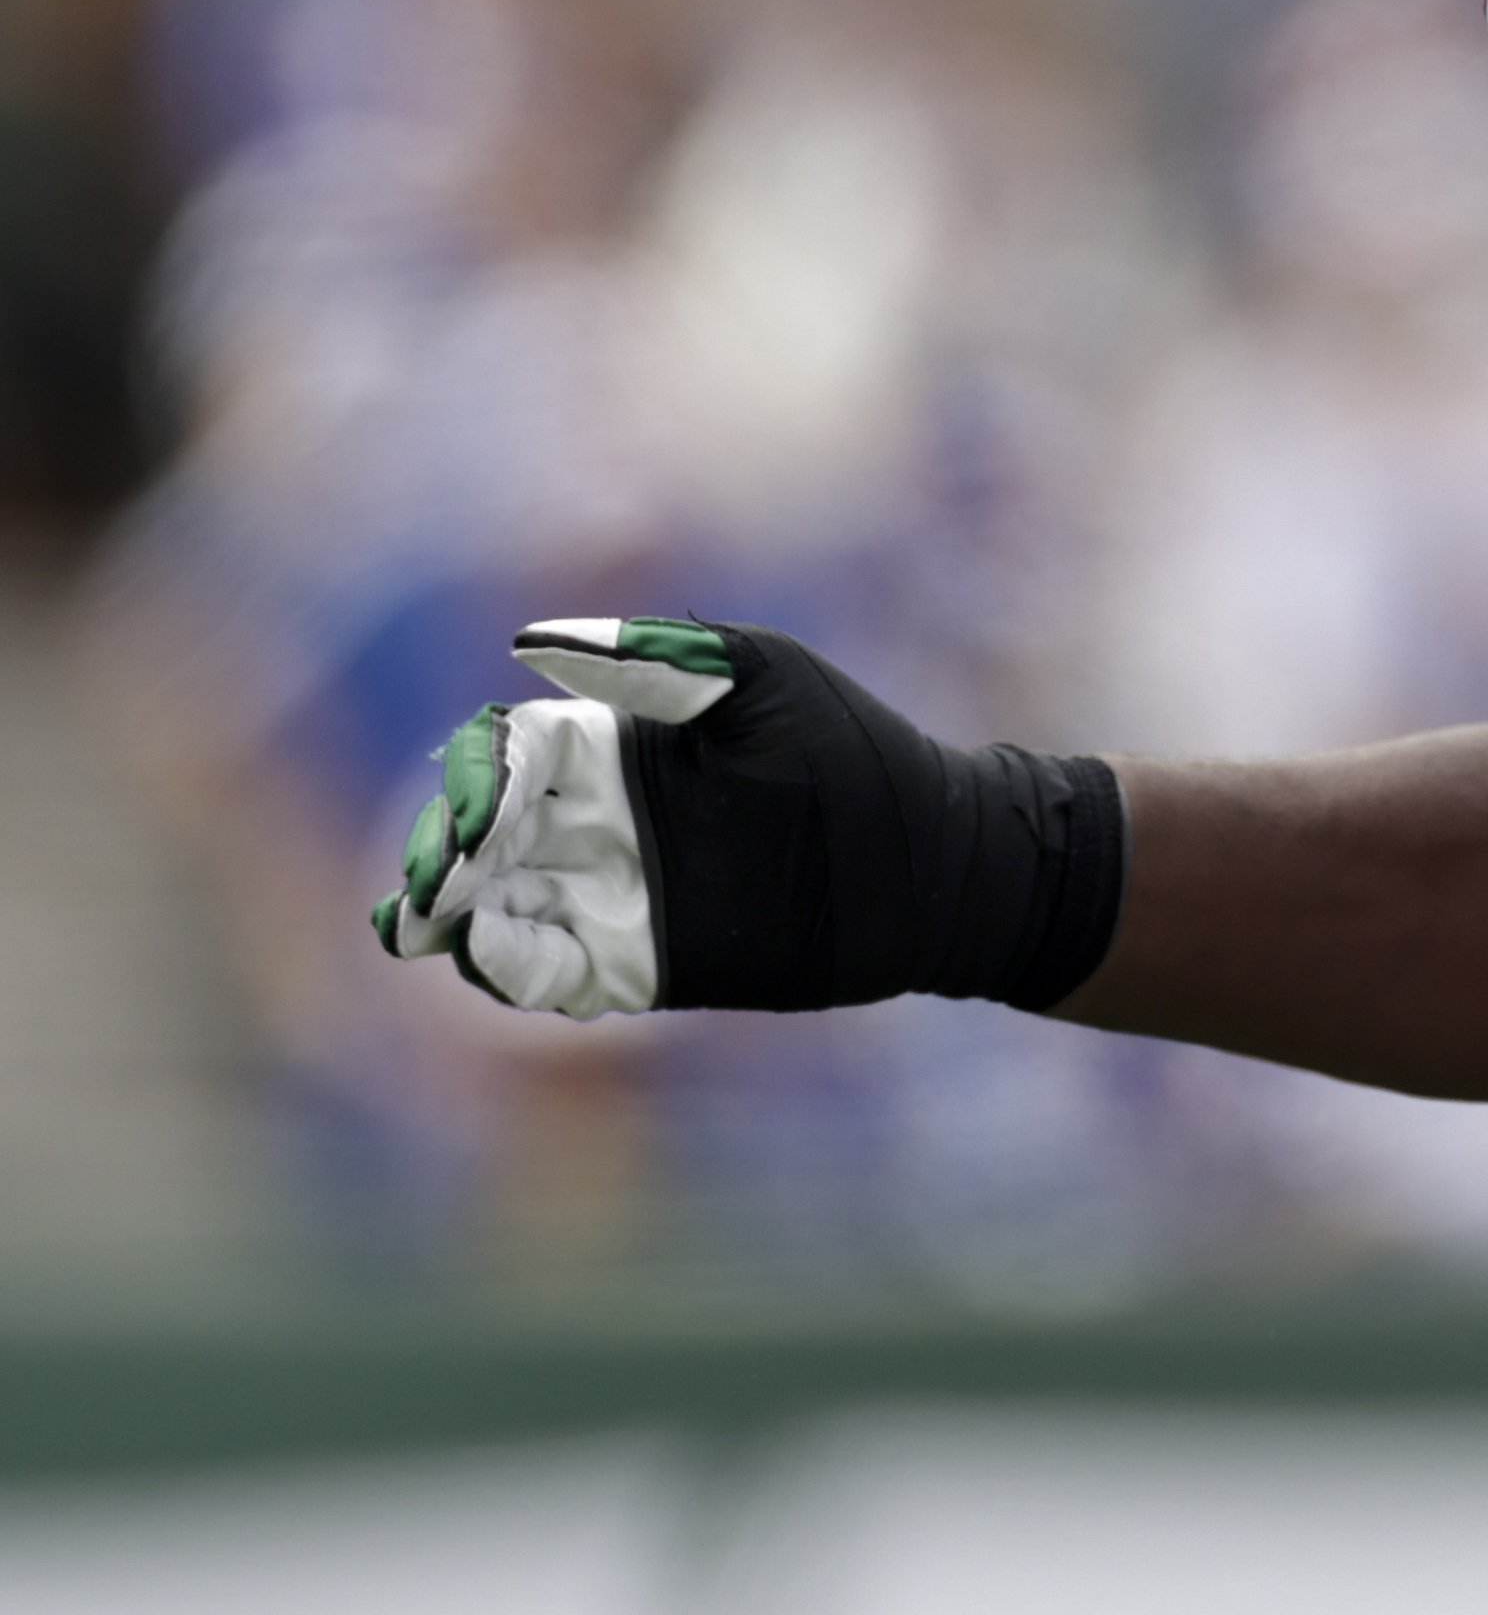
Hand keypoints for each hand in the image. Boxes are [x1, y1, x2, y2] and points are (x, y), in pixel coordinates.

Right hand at [376, 617, 1117, 1015]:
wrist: (939, 865)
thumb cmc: (858, 757)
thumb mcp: (763, 681)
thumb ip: (655, 661)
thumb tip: (530, 644)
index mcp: (620, 745)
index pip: (509, 756)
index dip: (473, 775)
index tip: (476, 802)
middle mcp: (604, 821)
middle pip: (481, 833)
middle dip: (439, 849)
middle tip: (430, 877)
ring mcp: (618, 895)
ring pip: (496, 904)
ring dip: (449, 913)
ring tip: (422, 920)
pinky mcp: (643, 965)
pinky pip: (552, 970)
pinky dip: (511, 965)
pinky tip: (493, 953)